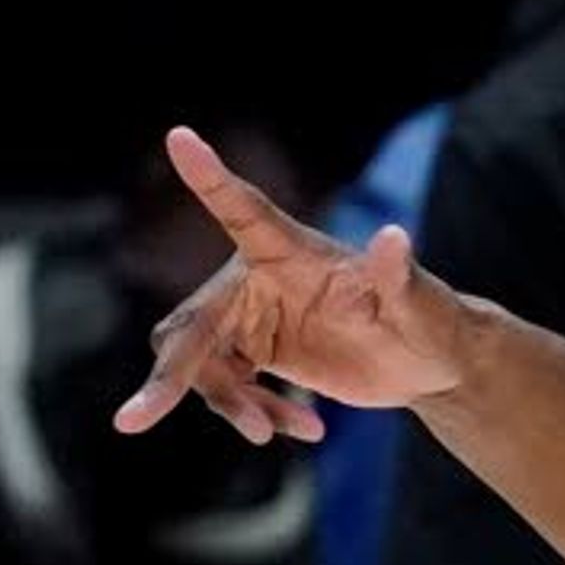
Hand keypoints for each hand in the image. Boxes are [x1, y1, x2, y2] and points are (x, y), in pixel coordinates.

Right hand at [112, 125, 470, 442]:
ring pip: (202, 363)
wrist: (428, 364)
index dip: (211, 177)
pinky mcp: (254, 350)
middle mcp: (259, 278)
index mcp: (292, 252)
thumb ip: (402, 277)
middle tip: (132, 421)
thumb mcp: (423, 308)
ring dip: (232, 403)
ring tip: (284, 428)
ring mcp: (251, 316)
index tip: (180, 135)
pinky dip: (256, 412)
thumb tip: (395, 236)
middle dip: (166, 374)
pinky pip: (228, 387)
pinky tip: (308, 427)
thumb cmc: (431, 322)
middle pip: (191, 325)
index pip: (246, 210)